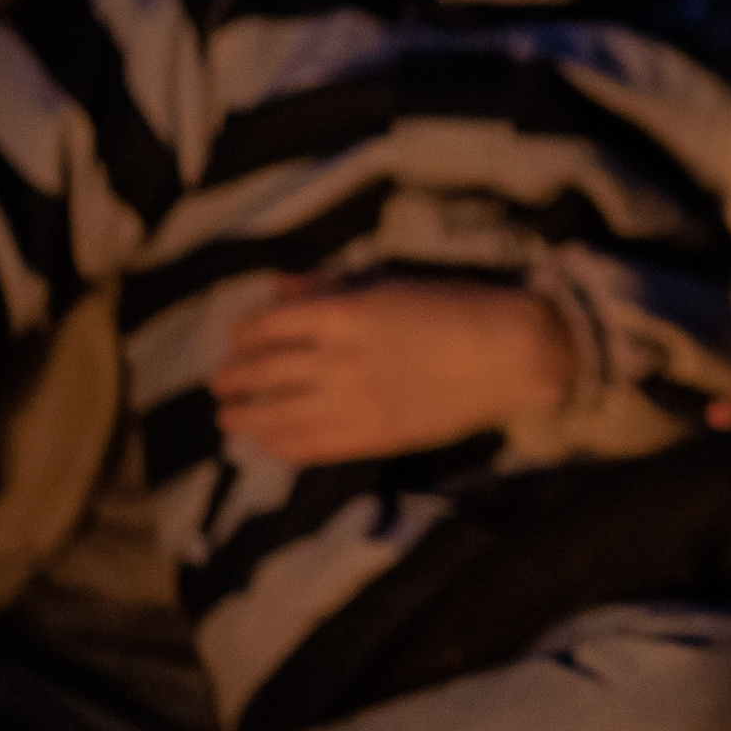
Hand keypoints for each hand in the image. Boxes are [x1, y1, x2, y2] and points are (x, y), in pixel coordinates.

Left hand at [211, 277, 574, 464]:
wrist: (510, 355)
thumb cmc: (455, 308)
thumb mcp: (388, 284)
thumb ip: (328, 288)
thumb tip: (278, 289)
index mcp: (342, 314)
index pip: (266, 326)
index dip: (242, 335)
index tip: (237, 341)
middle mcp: (337, 360)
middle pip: (260, 372)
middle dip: (232, 378)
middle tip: (220, 384)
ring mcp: (353, 403)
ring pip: (274, 415)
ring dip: (243, 417)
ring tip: (229, 419)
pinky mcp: (372, 437)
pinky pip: (308, 446)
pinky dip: (278, 444)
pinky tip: (266, 441)